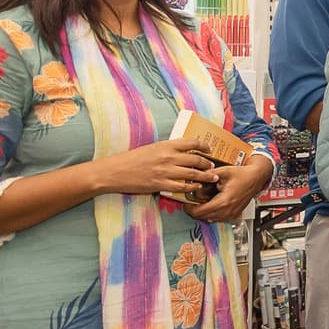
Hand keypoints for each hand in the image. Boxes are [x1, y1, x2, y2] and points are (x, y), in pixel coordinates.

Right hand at [95, 138, 217, 196]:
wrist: (115, 171)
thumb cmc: (132, 159)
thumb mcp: (152, 148)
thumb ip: (167, 149)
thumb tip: (183, 152)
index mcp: (166, 145)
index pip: (192, 142)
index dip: (205, 146)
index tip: (209, 149)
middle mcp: (169, 157)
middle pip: (197, 159)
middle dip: (208, 164)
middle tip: (213, 167)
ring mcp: (166, 171)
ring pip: (193, 174)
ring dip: (206, 176)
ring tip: (212, 178)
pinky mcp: (161, 184)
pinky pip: (183, 186)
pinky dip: (192, 187)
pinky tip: (197, 187)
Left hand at [184, 157, 273, 222]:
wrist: (256, 178)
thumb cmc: (243, 175)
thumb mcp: (223, 171)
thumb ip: (208, 175)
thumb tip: (195, 177)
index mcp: (224, 202)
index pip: (199, 212)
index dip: (189, 208)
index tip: (186, 202)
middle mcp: (227, 211)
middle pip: (202, 217)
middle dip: (194, 210)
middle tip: (191, 201)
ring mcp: (231, 214)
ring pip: (209, 219)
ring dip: (202, 212)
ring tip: (200, 201)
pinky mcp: (233, 215)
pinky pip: (217, 218)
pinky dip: (211, 213)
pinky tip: (210, 204)